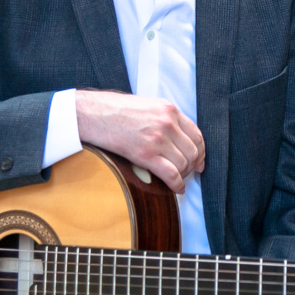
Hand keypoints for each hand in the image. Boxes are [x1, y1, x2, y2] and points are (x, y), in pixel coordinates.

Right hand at [75, 90, 205, 192]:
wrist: (92, 113)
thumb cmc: (115, 110)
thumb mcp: (147, 105)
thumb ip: (165, 118)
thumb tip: (177, 136)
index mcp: (169, 110)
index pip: (197, 134)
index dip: (201, 151)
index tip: (199, 160)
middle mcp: (168, 123)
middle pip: (193, 150)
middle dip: (193, 165)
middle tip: (187, 172)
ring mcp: (158, 139)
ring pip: (184, 164)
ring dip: (183, 175)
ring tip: (177, 179)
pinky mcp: (145, 154)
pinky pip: (171, 174)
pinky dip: (177, 184)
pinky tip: (177, 188)